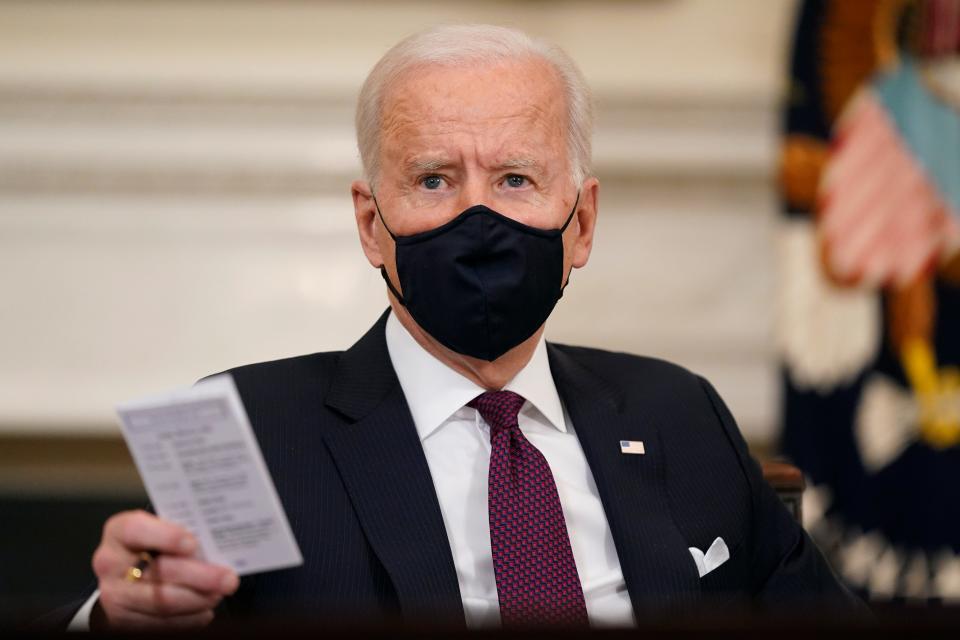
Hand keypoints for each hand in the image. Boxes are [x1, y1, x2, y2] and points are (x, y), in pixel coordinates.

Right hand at [91, 510, 238, 629]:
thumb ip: (182, 531)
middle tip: (228, 579)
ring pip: (162, 602)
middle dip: (200, 576)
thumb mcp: (161, 529)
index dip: (166, 536)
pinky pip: (161, 624)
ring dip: (198, 600)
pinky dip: (189, 618)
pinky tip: (205, 609)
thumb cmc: (153, 544)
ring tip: (220, 594)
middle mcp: (111, 563)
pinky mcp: (123, 620)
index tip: (193, 543)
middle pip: (159, 571)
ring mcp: (115, 594)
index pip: (137, 530)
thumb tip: (217, 544)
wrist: (127, 572)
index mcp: (120, 531)